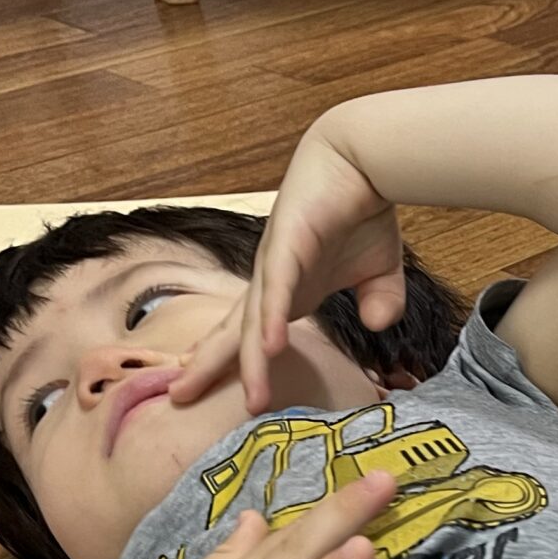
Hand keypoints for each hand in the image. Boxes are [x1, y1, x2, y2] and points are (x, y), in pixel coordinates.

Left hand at [171, 112, 407, 413]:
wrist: (364, 158)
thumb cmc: (363, 209)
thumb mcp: (379, 272)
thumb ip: (378, 302)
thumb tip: (375, 325)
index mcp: (288, 290)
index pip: (248, 332)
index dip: (227, 361)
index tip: (199, 387)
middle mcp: (272, 279)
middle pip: (234, 331)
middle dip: (208, 366)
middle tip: (178, 399)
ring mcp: (276, 262)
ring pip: (256, 319)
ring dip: (249, 360)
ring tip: (248, 397)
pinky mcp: (289, 243)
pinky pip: (278, 289)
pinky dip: (272, 318)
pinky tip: (267, 346)